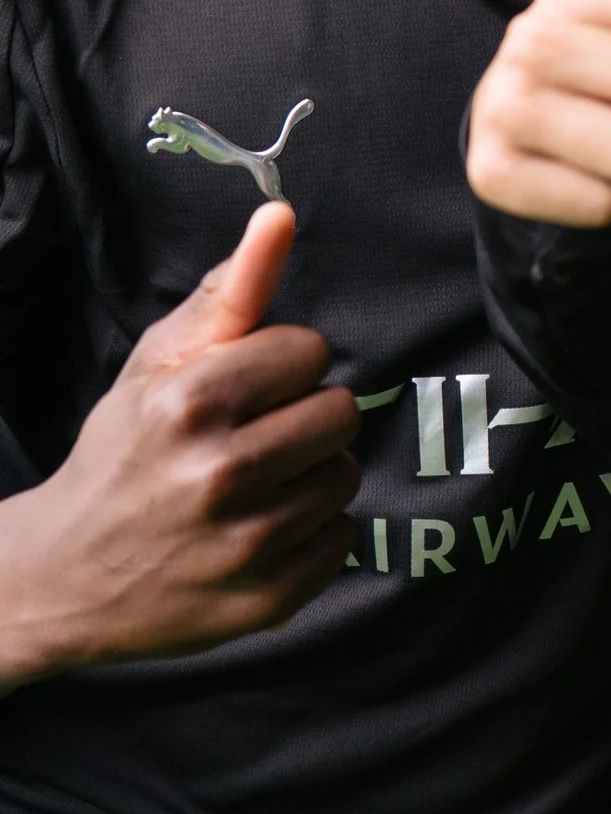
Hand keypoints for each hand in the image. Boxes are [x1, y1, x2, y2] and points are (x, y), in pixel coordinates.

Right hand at [0, 203, 359, 689]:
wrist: (61, 577)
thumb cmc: (122, 452)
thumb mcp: (156, 365)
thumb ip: (229, 291)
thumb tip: (282, 212)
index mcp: (189, 405)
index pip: (310, 352)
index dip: (281, 367)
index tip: (243, 391)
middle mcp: (219, 475)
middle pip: (341, 412)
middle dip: (303, 418)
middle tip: (252, 439)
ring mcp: (245, 545)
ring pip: (345, 474)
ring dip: (309, 475)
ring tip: (251, 487)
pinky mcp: (267, 600)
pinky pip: (343, 538)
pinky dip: (310, 534)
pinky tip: (256, 533)